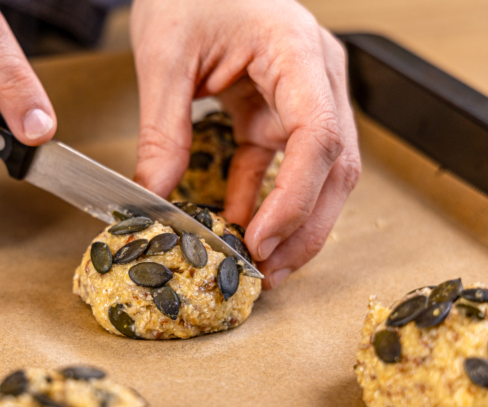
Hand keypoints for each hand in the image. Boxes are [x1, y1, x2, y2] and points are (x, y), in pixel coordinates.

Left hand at [130, 0, 360, 288]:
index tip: (261, 239)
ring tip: (259, 266)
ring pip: (318, 173)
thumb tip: (153, 197)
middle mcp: (316, 77)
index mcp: (297, 52)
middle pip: (334, 166)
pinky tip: (240, 230)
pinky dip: (262, 199)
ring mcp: (304, 95)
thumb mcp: (166, 55)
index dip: (295, 197)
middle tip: (267, 274)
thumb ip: (163, 130)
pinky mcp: (279, 110)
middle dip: (305, 227)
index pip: (318, 135)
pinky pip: (279, 164)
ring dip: (291, 223)